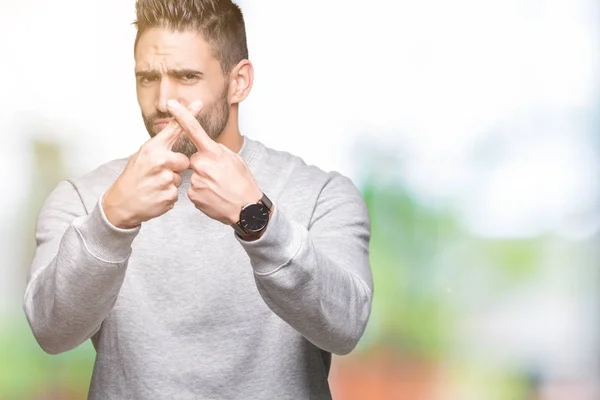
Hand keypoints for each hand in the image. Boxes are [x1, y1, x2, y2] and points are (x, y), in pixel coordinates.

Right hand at [102, 102, 202, 228]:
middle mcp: (160, 161)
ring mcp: (165, 179)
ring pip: (180, 178)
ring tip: (154, 185)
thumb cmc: (132, 177)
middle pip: (185, 161)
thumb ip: (160, 145)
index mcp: (153, 148)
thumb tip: (174, 132)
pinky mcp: (169, 195)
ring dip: (171, 182)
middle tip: (159, 174)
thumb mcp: (141, 155)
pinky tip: (155, 195)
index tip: (199, 103)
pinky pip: (177, 192)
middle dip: (176, 168)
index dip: (188, 115)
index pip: (174, 129)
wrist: (121, 203)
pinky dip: (168, 195)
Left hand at [166, 99, 262, 224]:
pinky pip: (193, 189)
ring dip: (203, 180)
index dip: (182, 115)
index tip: (171, 104)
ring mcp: (196, 180)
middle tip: (218, 176)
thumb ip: (217, 151)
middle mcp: (202, 164)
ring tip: (218, 188)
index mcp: (214, 152)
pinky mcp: (193, 195)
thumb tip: (206, 147)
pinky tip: (213, 196)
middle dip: (203, 165)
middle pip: (194, 159)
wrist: (246, 209)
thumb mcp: (235, 160)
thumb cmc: (243, 183)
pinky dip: (202, 192)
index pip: (194, 129)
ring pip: (194, 175)